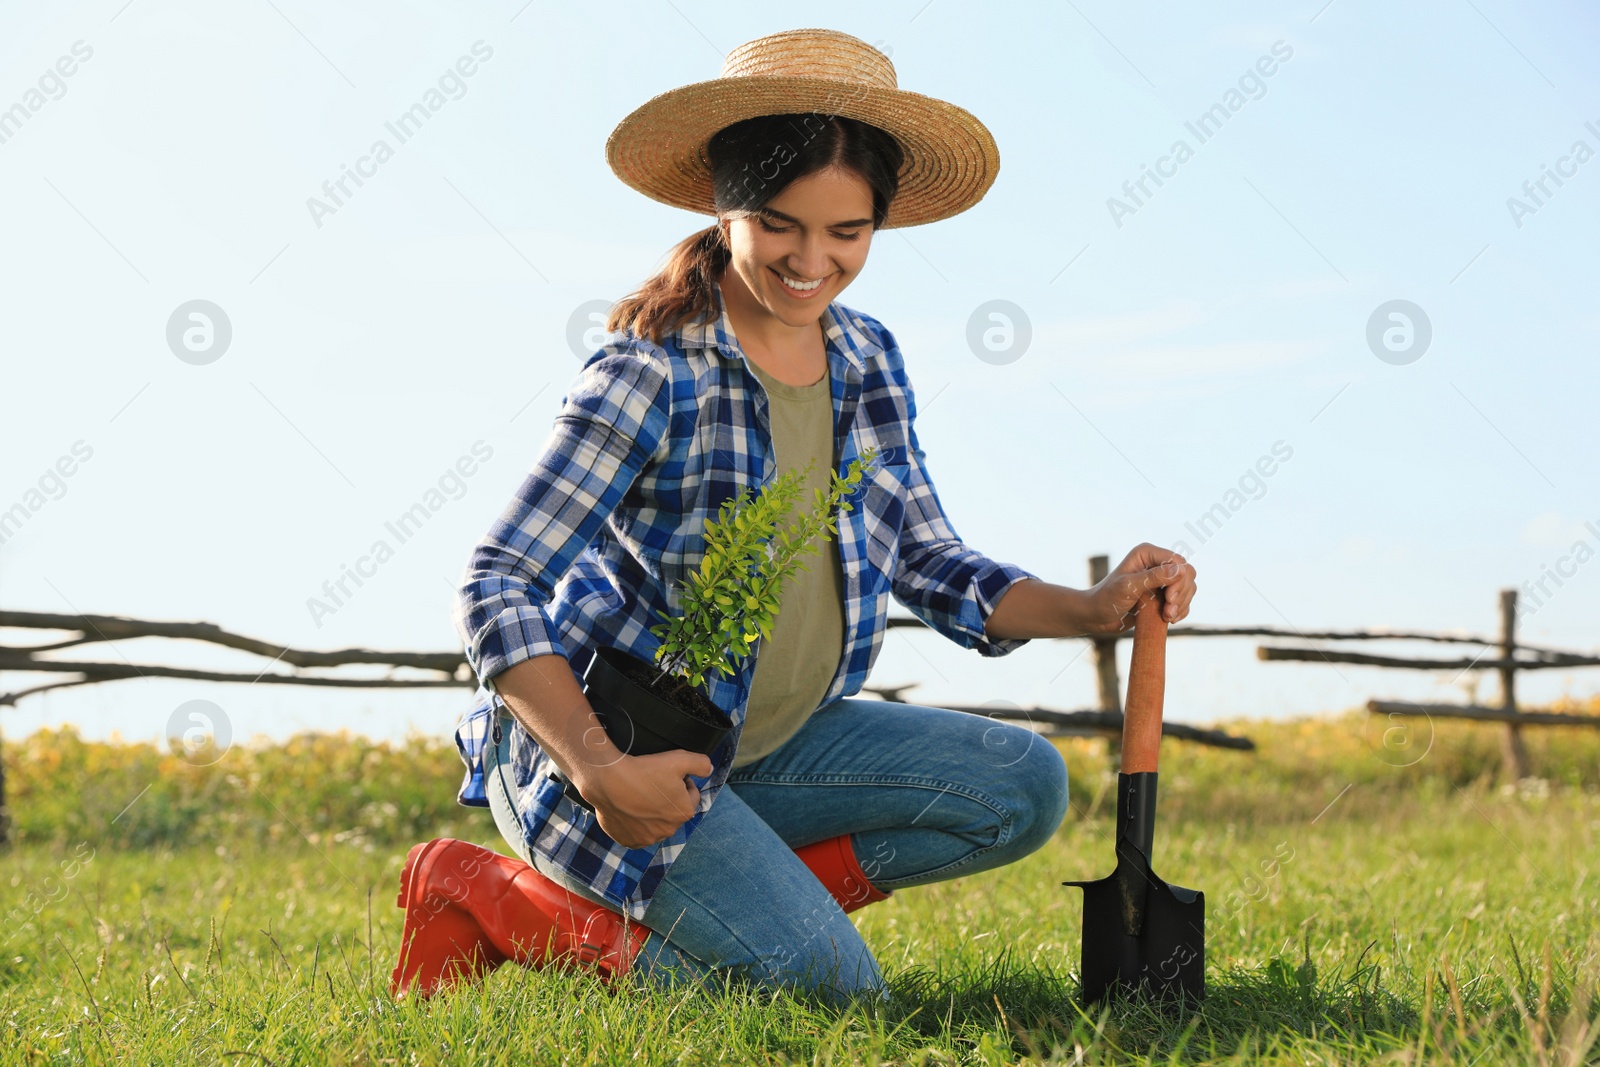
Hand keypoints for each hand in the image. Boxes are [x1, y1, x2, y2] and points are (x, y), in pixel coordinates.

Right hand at [578, 749, 712, 848]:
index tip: (669, 774)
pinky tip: (629, 808)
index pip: (691, 794)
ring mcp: (647, 838)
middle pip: (672, 811)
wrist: (608, 780)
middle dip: (667, 800)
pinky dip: (634, 824)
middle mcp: (668, 830)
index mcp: (684, 812)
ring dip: (652, 813)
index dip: (683, 782)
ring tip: (639, 795)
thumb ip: (700, 763)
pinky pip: (636, 833)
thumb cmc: (644, 770)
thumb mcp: (679, 759)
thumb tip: (709, 768)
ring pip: (655, 824)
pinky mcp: (628, 841)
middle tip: (652, 784)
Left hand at [1082, 543, 1196, 634]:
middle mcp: (1156, 563)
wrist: (1097, 616)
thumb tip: (1180, 570)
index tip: (1169, 599)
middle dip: (1181, 594)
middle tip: (1168, 612)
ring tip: (1167, 617)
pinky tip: (1170, 619)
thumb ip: (1154, 577)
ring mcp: (1161, 579)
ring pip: (1188, 587)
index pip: (1178, 561)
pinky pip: (1184, 599)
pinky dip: (1181, 610)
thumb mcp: (1128, 587)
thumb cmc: (1107, 598)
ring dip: (1182, 604)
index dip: (1179, 580)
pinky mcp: (1163, 594)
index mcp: (1147, 553)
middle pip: (1187, 573)